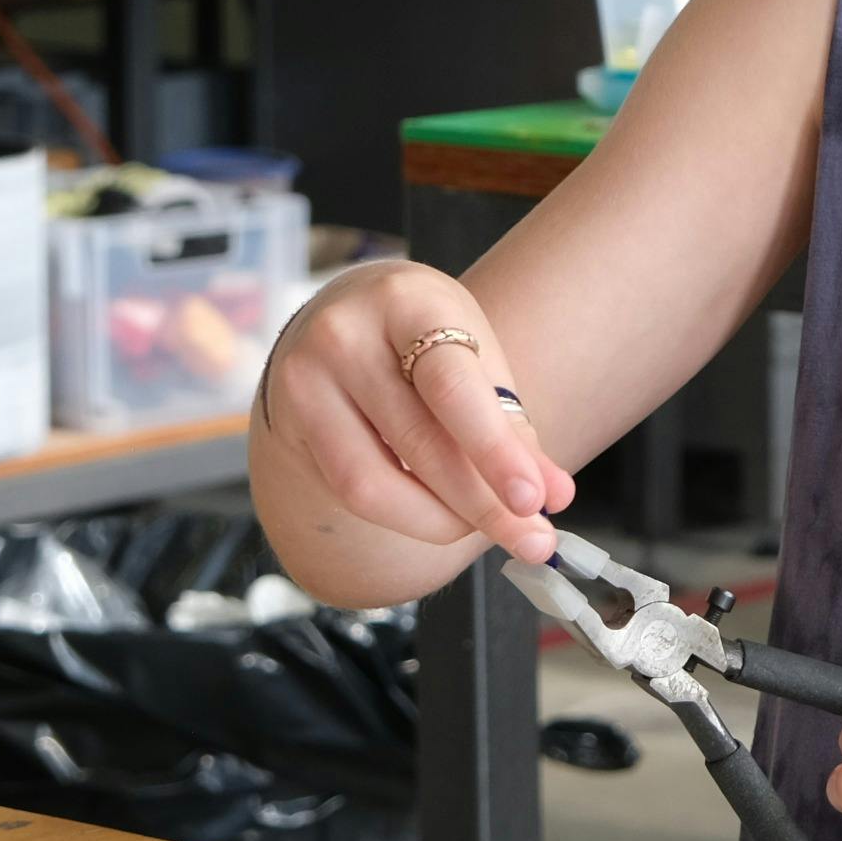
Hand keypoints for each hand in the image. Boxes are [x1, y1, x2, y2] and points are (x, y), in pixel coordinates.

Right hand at [251, 261, 574, 566]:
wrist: (347, 318)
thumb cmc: (425, 338)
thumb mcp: (476, 355)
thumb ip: (514, 426)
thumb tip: (554, 497)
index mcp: (406, 300)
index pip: (452, 386)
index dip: (495, 450)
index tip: (535, 500)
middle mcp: (343, 334)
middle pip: (418, 442)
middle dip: (484, 503)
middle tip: (535, 540)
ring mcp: (304, 380)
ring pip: (374, 484)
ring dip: (443, 520)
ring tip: (489, 526)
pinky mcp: (288, 424)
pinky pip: (350, 491)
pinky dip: (406, 513)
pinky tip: (441, 513)